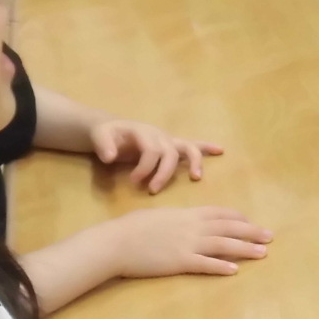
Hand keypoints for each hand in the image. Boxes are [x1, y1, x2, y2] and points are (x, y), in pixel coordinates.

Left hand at [90, 118, 222, 192]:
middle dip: (164, 173)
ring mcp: (168, 139)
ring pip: (187, 148)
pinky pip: (192, 145)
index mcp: (143, 132)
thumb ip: (103, 146)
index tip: (134, 182)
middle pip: (170, 152)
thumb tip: (111, 157)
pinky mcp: (171, 144)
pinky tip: (220, 150)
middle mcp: (159, 134)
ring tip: (196, 177)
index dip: (145, 167)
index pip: (152, 150)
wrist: (110, 127)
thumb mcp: (98, 136)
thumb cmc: (105, 134)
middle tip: (152, 190)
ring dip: (194, 162)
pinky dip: (206, 147)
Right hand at [102, 206, 271, 278]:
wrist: (116, 241)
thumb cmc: (131, 228)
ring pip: (223, 245)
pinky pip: (205, 264)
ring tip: (263, 253)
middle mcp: (192, 226)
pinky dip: (221, 267)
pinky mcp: (180, 261)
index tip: (251, 222)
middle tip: (270, 236)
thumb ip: (175, 218)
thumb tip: (183, 220)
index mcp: (186, 213)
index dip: (238, 218)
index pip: (219, 213)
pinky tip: (235, 270)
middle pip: (228, 228)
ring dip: (245, 249)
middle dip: (251, 232)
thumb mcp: (157, 216)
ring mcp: (187, 244)